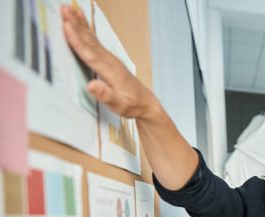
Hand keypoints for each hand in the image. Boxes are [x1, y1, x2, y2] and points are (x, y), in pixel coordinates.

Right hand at [60, 5, 158, 119]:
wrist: (146, 103)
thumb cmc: (132, 105)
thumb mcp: (119, 105)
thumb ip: (106, 95)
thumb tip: (91, 85)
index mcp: (111, 71)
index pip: (90, 54)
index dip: (78, 40)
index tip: (67, 26)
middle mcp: (110, 61)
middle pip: (90, 41)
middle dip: (76, 25)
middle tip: (63, 9)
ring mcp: (110, 58)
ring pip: (91, 38)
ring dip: (79, 23)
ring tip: (68, 8)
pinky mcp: (108, 58)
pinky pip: (94, 40)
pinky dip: (86, 29)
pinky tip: (81, 19)